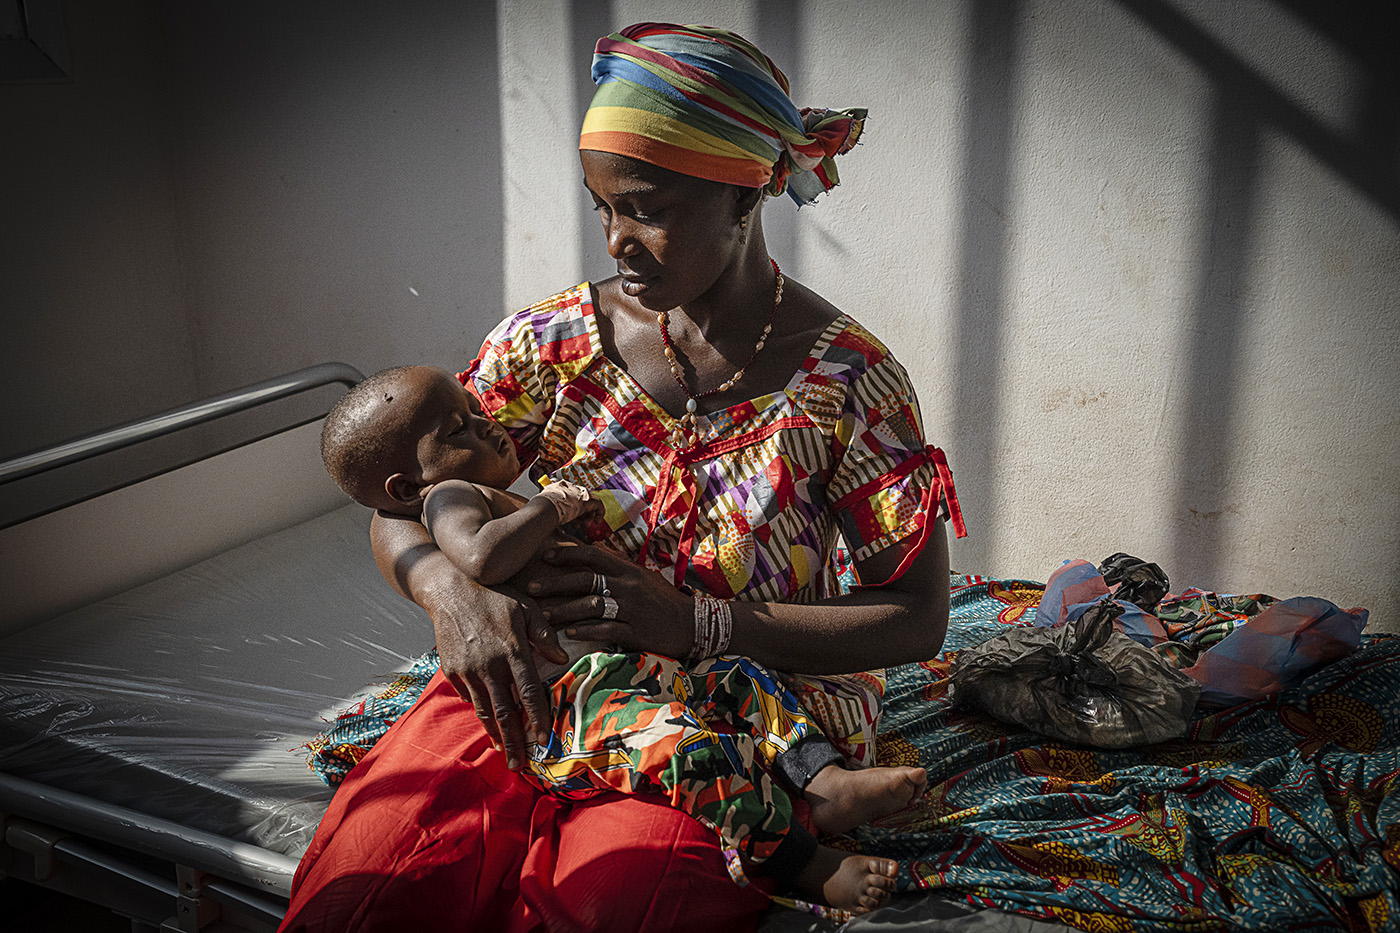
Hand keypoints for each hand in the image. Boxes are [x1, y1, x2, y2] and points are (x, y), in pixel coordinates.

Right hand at [421, 568, 566, 769]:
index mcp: (513, 650)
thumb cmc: (493, 599)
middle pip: (505, 712)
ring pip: (485, 711)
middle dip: (514, 741)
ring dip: (495, 735)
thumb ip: (544, 634)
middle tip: (520, 764)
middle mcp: (490, 664)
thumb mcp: (525, 608)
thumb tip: (563, 657)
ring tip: (504, 753)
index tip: (543, 738)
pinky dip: (480, 712)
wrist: (449, 592)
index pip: (528, 692)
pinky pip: (470, 698)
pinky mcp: (452, 672)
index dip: (537, 718)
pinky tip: (489, 725)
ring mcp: (469, 670)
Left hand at [526, 545, 693, 659]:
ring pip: (591, 606)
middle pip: (584, 580)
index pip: (592, 555)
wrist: (695, 624)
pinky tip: (569, 634)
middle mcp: (628, 586)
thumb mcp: (643, 579)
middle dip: (554, 583)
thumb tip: (590, 561)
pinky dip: (586, 631)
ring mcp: (632, 608)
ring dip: (564, 611)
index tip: (545, 556)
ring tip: (543, 615)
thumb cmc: (664, 601)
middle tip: (530, 587)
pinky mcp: (636, 631)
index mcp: (628, 569)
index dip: (567, 554)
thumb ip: (618, 570)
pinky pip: (606, 629)